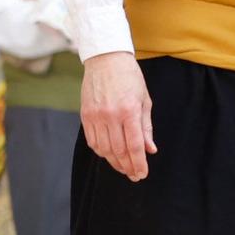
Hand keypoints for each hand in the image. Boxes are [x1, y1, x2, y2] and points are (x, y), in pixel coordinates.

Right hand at [80, 51, 155, 180]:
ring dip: (114, 161)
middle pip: (118, 150)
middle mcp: (110, 116)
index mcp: (129, 111)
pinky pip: (92, 140)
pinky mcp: (85, 115)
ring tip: (124, 168)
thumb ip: (146, 127)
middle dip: (128, 166)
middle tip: (134, 175)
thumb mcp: (144, 101)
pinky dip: (101, 151)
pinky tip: (109, 155)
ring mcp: (95, 116)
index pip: (134, 145)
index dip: (139, 163)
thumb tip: (150, 149)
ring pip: (104, 148)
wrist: (106, 60)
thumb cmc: (130, 78)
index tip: (142, 174)